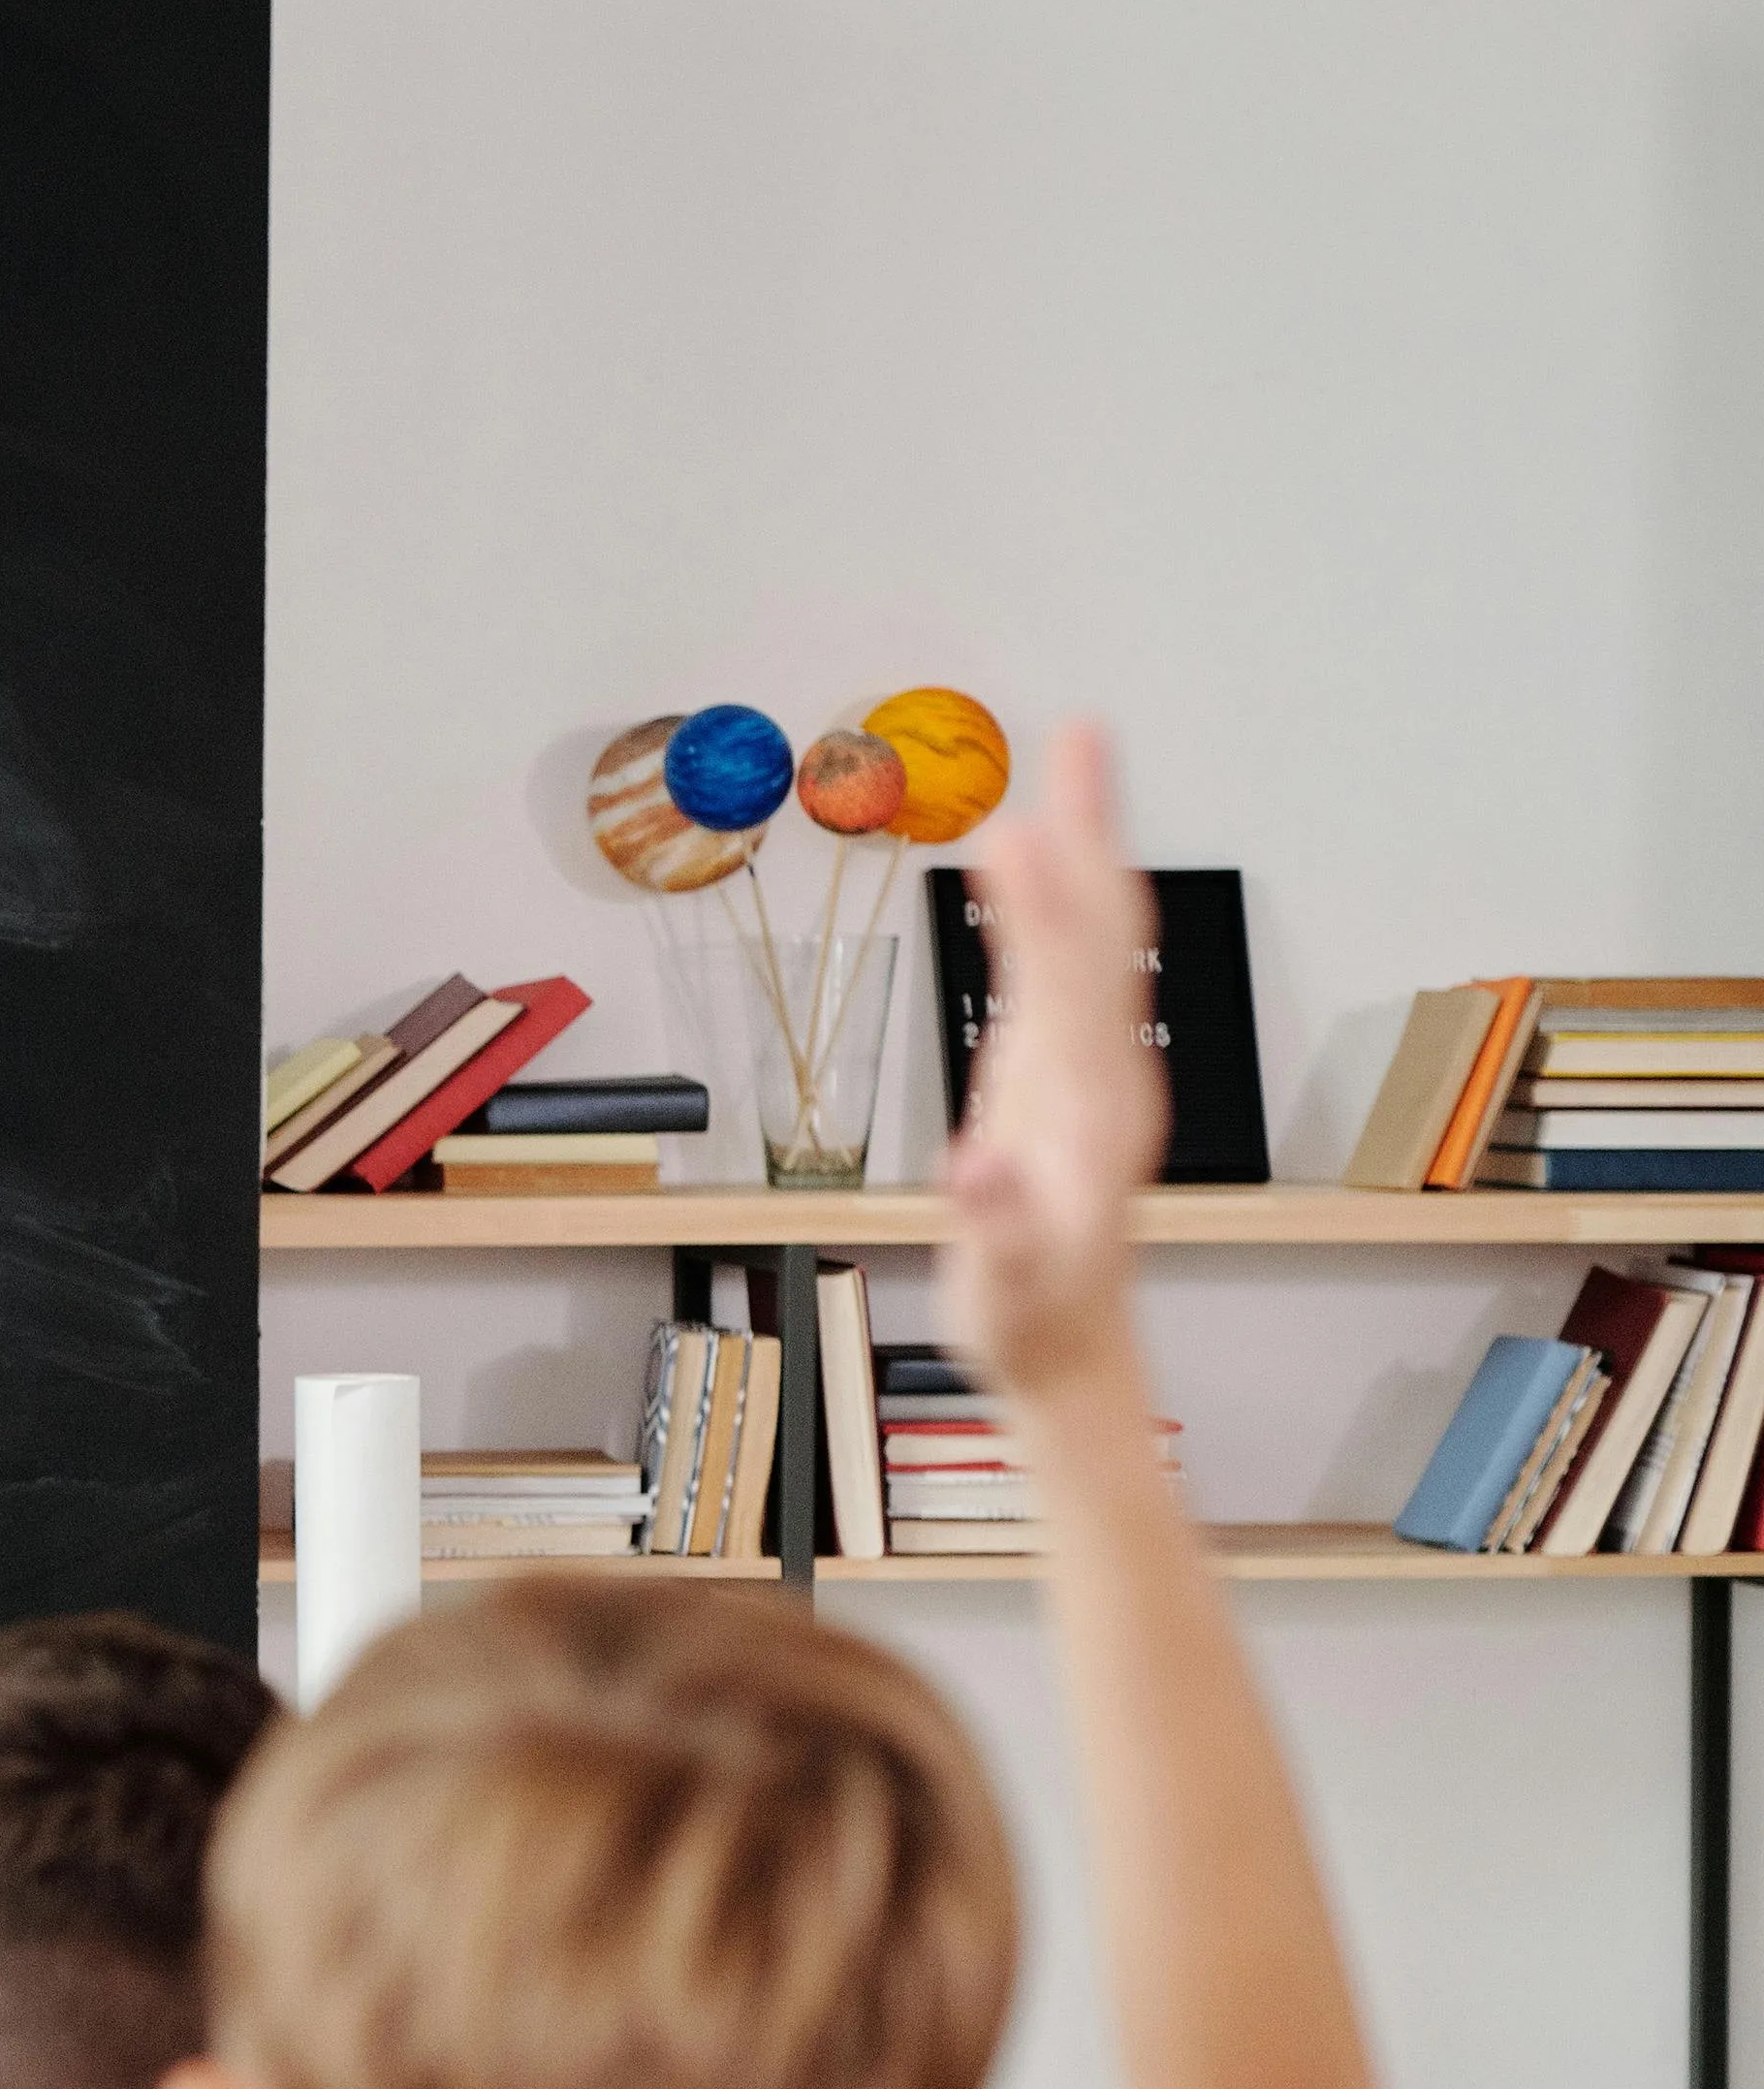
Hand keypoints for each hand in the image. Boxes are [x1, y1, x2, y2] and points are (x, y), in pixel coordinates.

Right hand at [940, 720, 1165, 1413]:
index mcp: (1088, 1107)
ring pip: (1094, 939)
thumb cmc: (1031, 1323)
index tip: (1012, 829)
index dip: (1042, 902)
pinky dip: (1056, 907)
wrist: (1073, 1355)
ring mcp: (1092, 1071)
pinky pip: (1069, 970)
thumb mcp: (1008, 1289)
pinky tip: (1036, 875)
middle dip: (1093, 829)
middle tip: (1082, 732)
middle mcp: (1104, 1071)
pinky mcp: (1069, 1080)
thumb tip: (983, 1164)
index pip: (1065, 979)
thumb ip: (1001, 1224)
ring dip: (1085, 850)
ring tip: (1065, 772)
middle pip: (1101, 929)